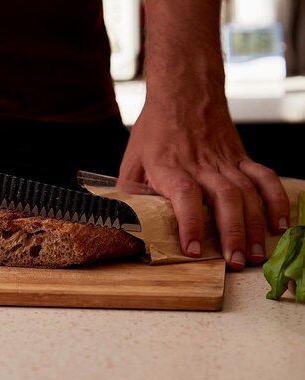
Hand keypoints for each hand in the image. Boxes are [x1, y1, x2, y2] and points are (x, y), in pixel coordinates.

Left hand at [119, 97, 289, 269]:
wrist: (183, 92)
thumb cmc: (154, 129)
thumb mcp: (132, 159)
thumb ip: (130, 191)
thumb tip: (125, 222)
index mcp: (169, 166)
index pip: (183, 195)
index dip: (190, 223)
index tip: (192, 249)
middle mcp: (199, 164)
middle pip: (223, 199)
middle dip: (232, 234)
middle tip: (236, 263)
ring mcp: (224, 160)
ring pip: (246, 193)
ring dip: (255, 226)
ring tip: (257, 255)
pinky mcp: (241, 157)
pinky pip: (264, 178)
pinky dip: (275, 200)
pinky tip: (279, 224)